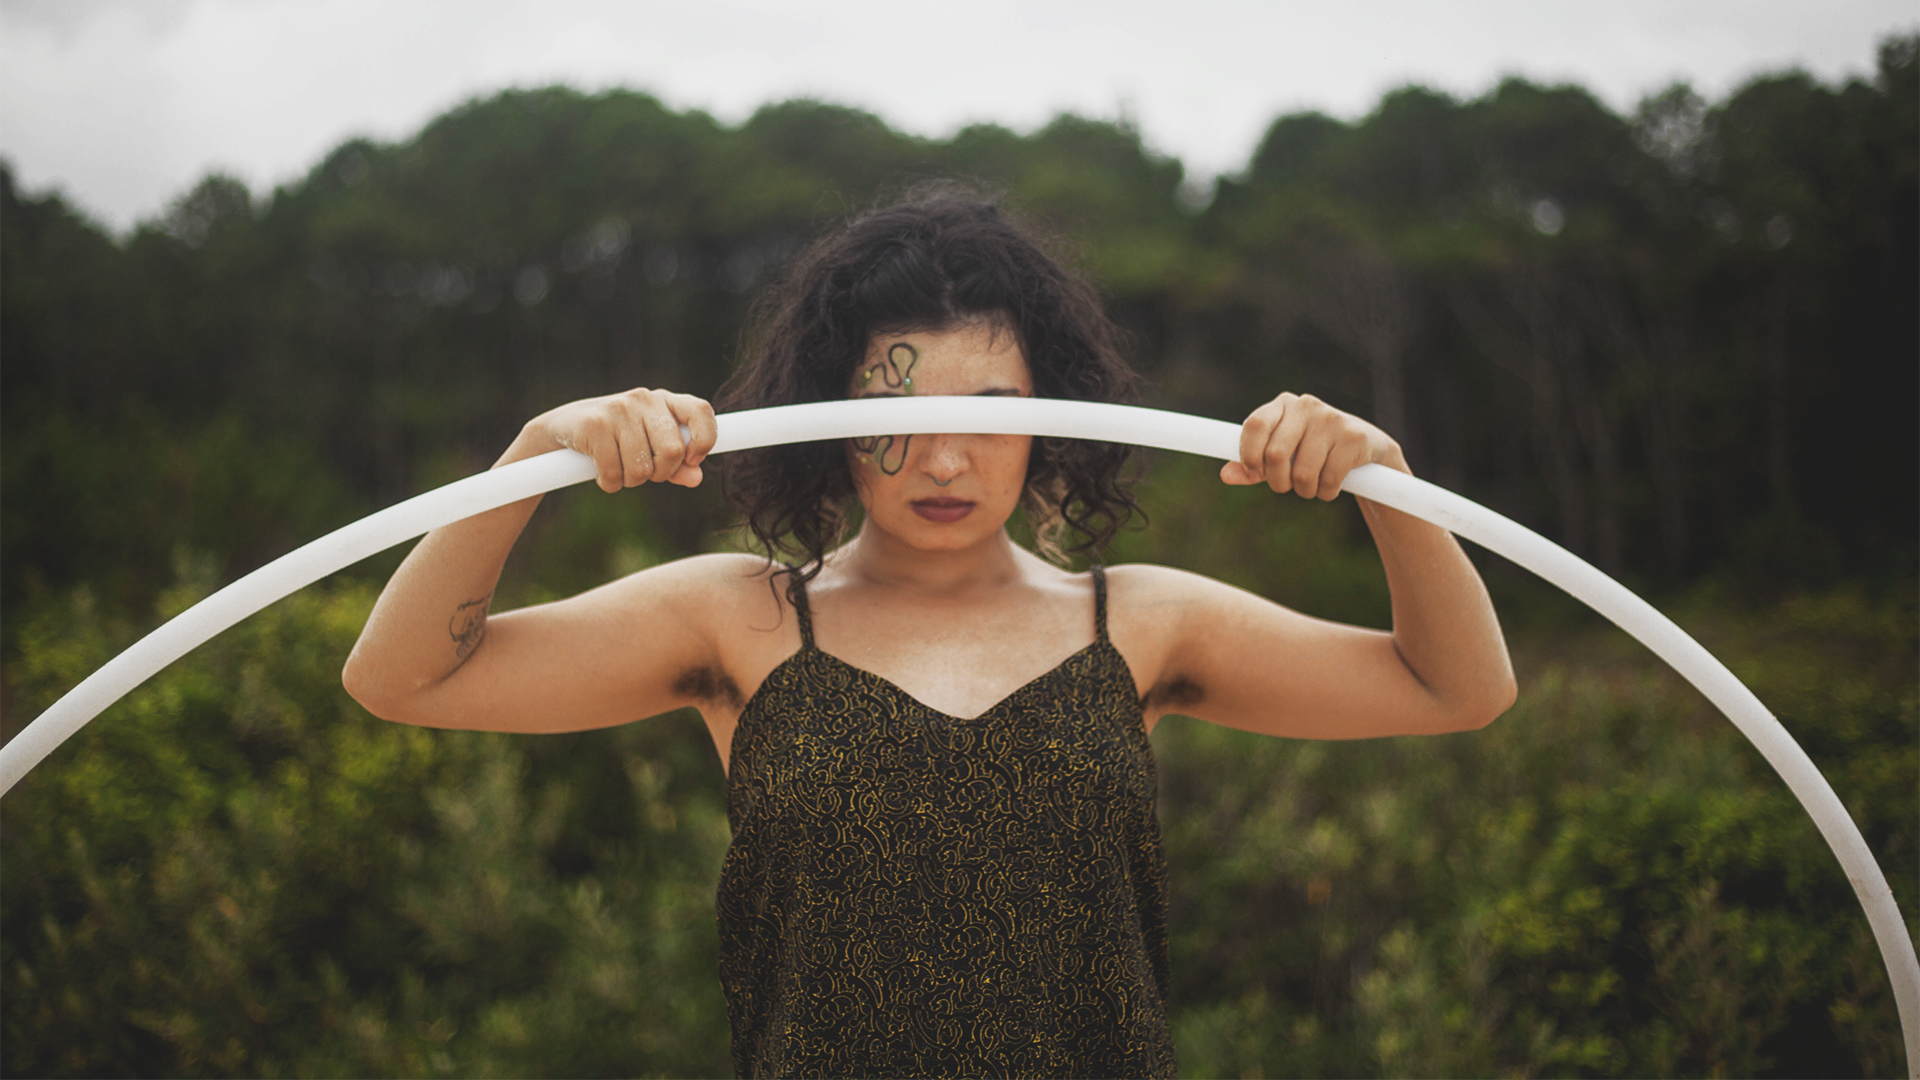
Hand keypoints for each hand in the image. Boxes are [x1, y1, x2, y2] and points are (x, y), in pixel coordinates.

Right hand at [503, 388, 717, 492]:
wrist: (562, 428)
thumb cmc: (615, 439)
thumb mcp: (649, 447)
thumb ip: (677, 464)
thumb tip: (697, 478)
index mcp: (664, 401)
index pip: (701, 412)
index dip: (705, 440)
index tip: (692, 460)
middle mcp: (644, 399)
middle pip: (673, 451)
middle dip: (660, 474)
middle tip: (644, 473)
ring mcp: (619, 409)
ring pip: (642, 469)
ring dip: (630, 481)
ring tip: (619, 469)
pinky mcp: (595, 425)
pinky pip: (614, 473)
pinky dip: (610, 484)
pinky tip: (603, 474)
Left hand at [1220, 392, 1406, 499]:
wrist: (1368, 449)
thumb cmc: (1314, 452)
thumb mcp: (1281, 456)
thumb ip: (1252, 466)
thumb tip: (1225, 475)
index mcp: (1283, 404)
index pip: (1254, 425)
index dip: (1249, 455)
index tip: (1255, 472)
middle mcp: (1306, 406)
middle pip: (1276, 454)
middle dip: (1278, 482)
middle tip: (1285, 486)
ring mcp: (1331, 419)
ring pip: (1303, 473)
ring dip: (1304, 491)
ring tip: (1311, 486)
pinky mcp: (1354, 437)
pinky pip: (1328, 480)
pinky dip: (1325, 493)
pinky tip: (1330, 486)